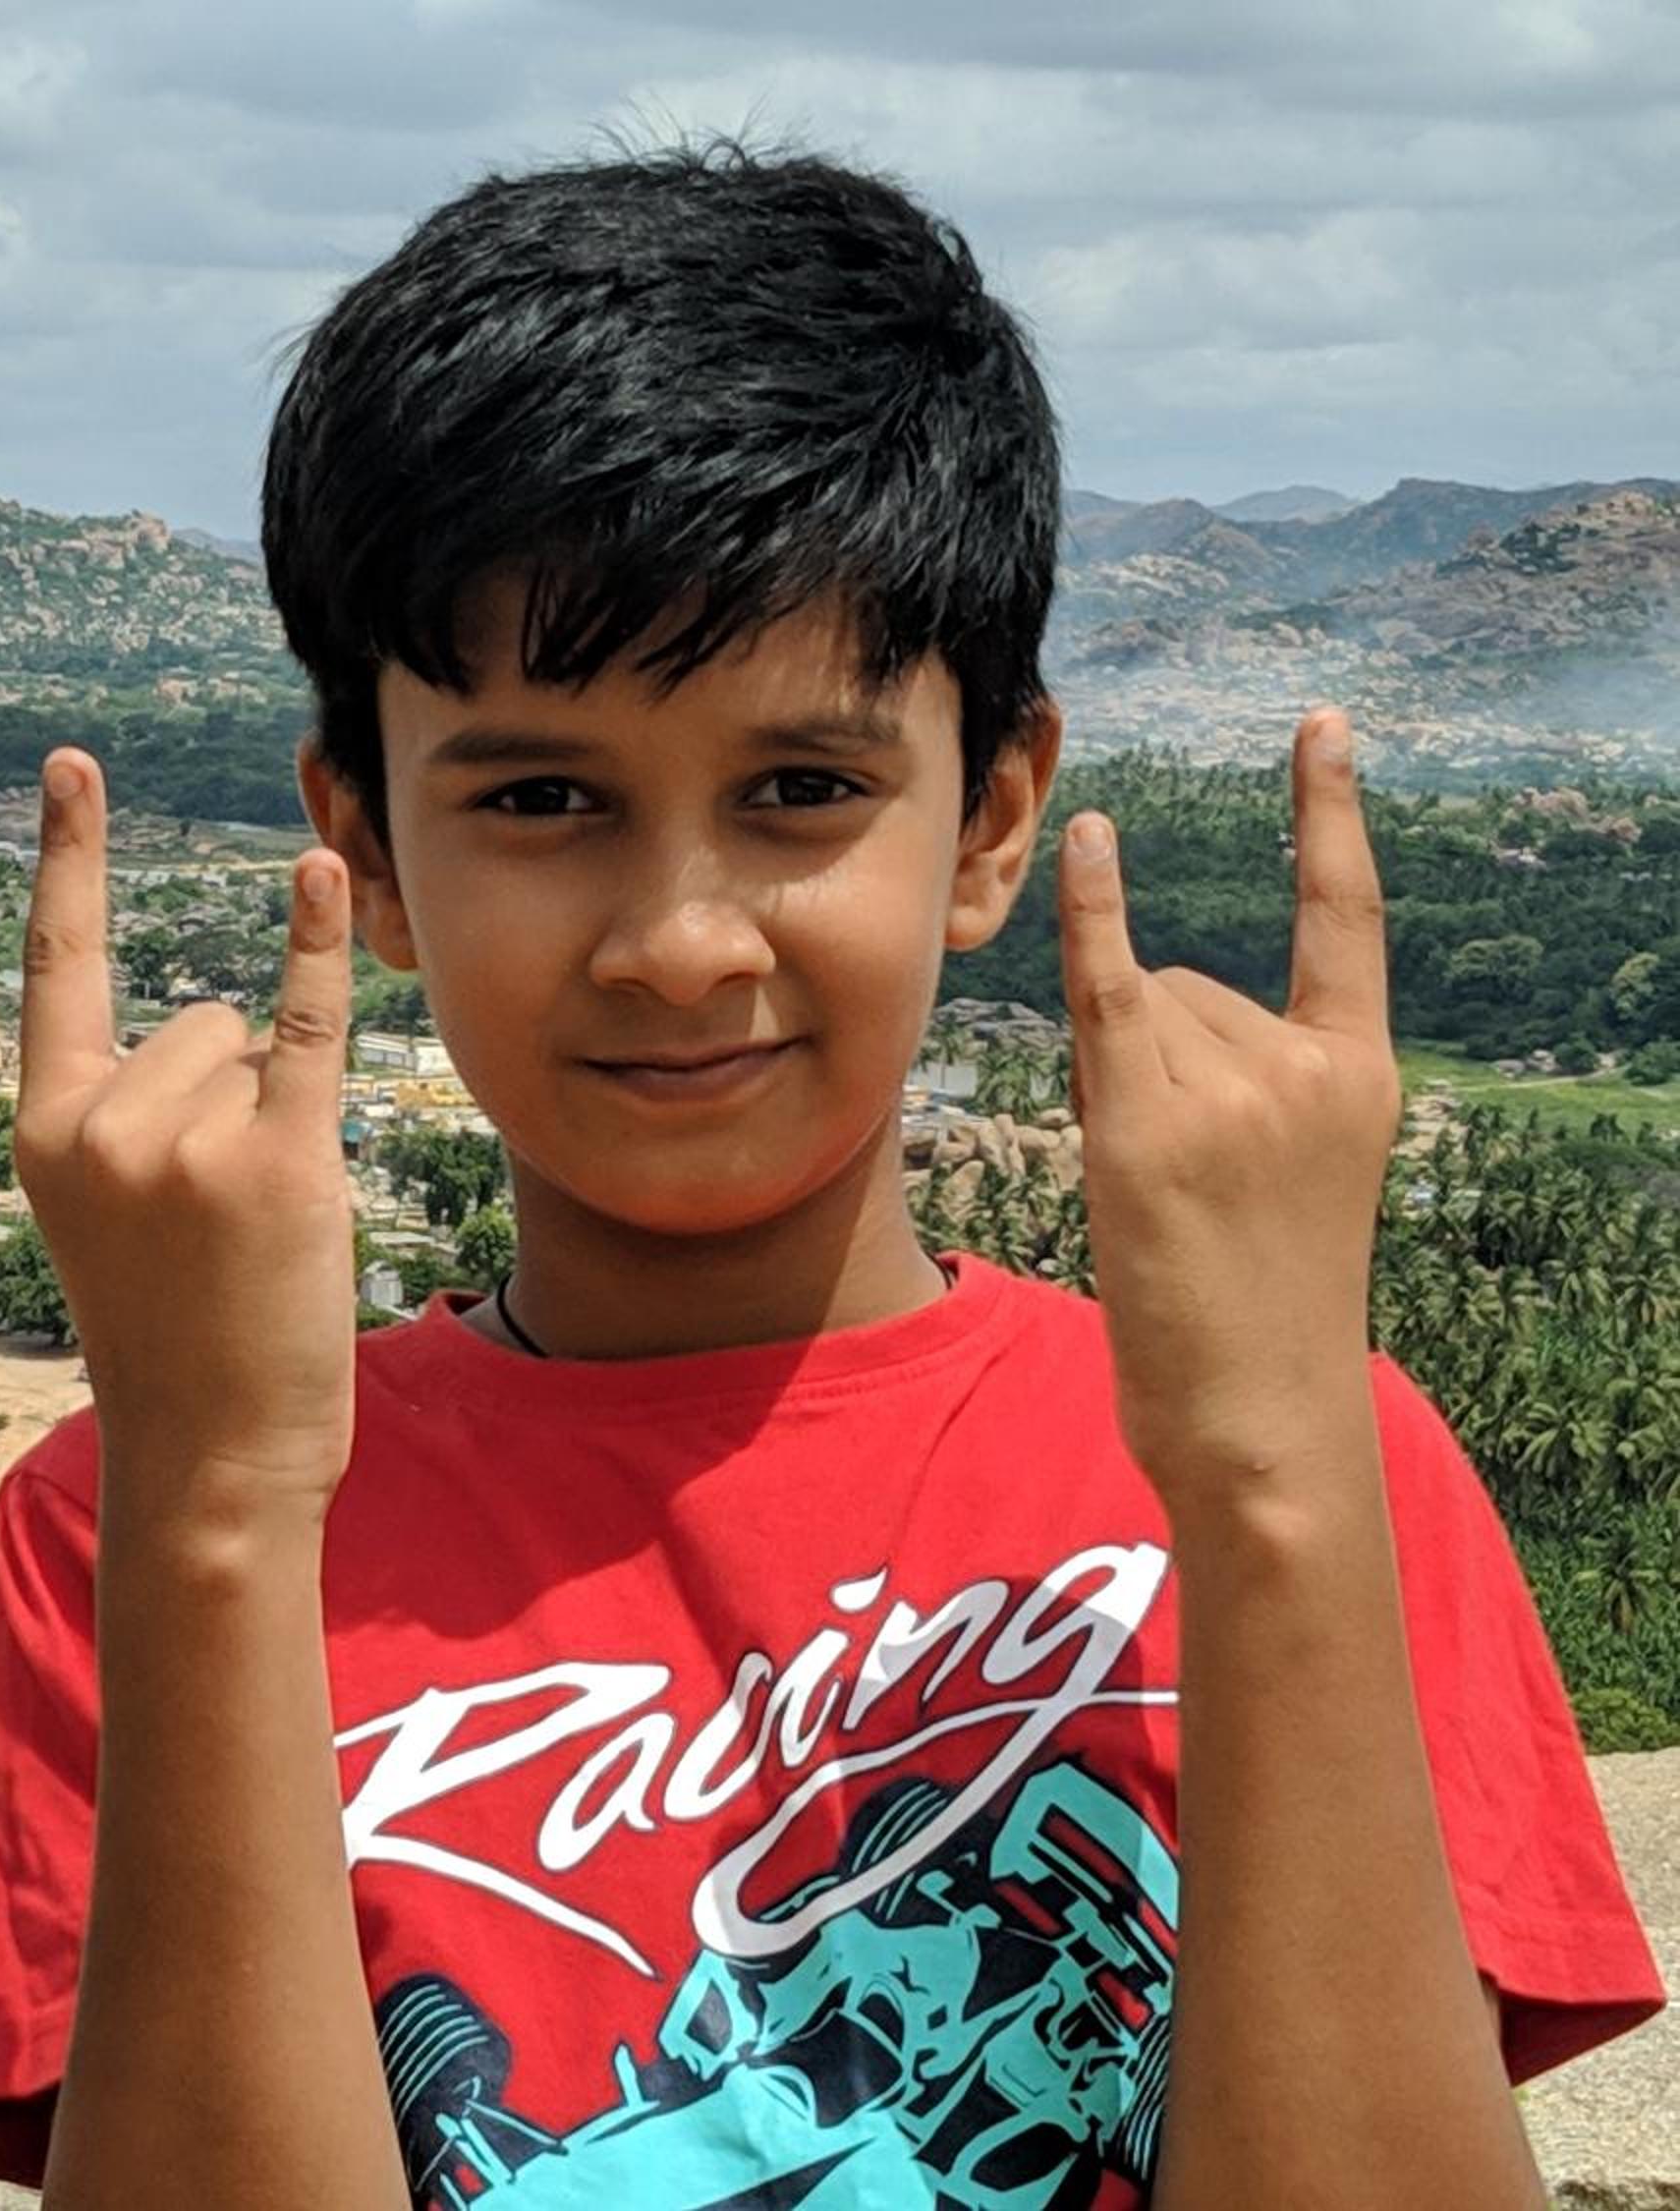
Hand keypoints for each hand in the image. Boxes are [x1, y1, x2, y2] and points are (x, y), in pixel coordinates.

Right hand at [13, 747, 360, 1531]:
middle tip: (211, 1225)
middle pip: (195, 1020)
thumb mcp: (107, 1216)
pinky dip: (318, 946)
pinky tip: (323, 870)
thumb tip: (230, 1016)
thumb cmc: (173, 1336)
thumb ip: (128, 1112)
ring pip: (251, 1043)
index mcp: (44, 1129)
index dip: (68, 856)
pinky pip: (304, 1025)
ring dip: (271, 1114)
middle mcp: (100, 1121)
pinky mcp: (274, 1159)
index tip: (73, 761)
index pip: (56, 965)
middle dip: (223, 1096)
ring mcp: (183, 1139)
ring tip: (249, 1231)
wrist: (211, 1458)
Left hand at [1056, 707, 1402, 1502]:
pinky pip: (1107, 991)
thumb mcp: (1281, 1173)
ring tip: (1156, 1191)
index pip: (1347, 917)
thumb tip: (1143, 984)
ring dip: (1110, 1076)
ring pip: (1130, 1016)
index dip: (1329, 816)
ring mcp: (1233, 1092)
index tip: (1320, 726)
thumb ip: (1236, 1071)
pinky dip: (1094, 911)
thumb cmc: (1256, 1307)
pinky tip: (1091, 837)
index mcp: (1362, 1075)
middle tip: (1181, 1182)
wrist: (1263, 1414)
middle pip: (1185, 987)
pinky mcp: (1153, 1127)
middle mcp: (1308, 1065)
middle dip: (1154, 1057)